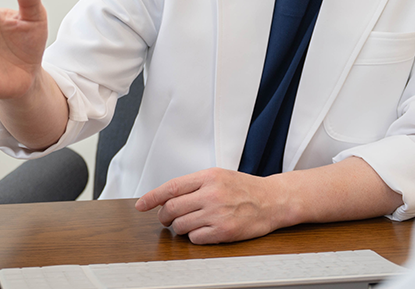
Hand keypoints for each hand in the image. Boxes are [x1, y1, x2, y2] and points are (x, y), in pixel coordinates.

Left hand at [135, 168, 285, 244]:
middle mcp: (211, 194)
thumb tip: (167, 196)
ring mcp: (217, 213)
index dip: (152, 198)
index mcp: (208, 177)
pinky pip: (195, 238)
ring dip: (179, 228)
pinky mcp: (224, 231)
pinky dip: (194, 237)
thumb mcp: (219, 176)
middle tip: (167, 218)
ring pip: (181, 225)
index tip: (141, 205)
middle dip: (165, 216)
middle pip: (172, 208)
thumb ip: (194, 184)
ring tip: (188, 224)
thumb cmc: (246, 188)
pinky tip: (203, 231)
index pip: (171, 187)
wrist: (273, 200)